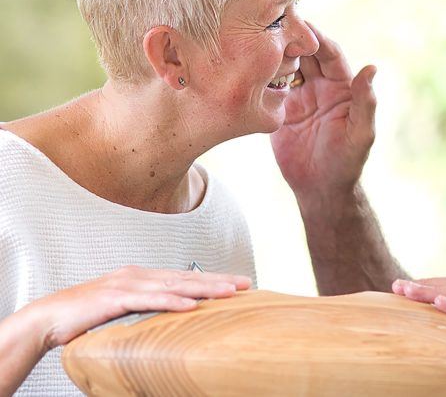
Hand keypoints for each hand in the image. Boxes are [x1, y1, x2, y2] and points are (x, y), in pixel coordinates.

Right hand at [23, 266, 250, 348]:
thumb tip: (176, 317)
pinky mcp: (113, 299)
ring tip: (229, 293)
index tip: (240, 284)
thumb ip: (148, 308)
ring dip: (203, 289)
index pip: (185, 277)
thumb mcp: (125, 309)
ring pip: (173, 286)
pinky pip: (148, 301)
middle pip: (186, 277)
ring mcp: (127, 285)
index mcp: (143, 277)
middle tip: (246, 284)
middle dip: (218, 280)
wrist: (49, 318)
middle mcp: (139, 276)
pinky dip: (171, 302)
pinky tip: (190, 306)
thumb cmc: (87, 317)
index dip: (214, 279)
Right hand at [271, 22, 376, 199]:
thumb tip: (372, 68)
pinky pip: (268, 86)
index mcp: (342, 87)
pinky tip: (245, 63)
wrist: (320, 189)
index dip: (317, 38)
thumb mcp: (361, 133)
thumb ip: (365, 102)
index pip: (329, 54)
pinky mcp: (279, 110)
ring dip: (273, 52)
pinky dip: (259, 74)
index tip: (301, 24)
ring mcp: (298, 97)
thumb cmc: (347, 163)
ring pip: (285, 66)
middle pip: (305, 54)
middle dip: (290, 37)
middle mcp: (320, 87)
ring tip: (254, 37)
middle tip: (271, 21)